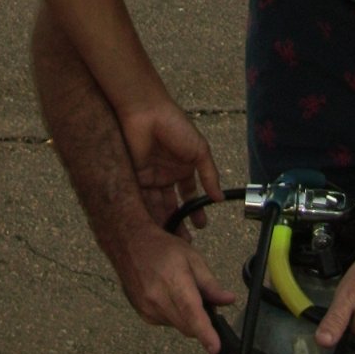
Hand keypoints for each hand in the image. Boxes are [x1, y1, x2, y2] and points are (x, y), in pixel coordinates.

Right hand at [111, 224, 236, 353]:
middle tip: (203, 299)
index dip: (205, 332)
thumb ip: (211, 284)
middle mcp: (158, 299)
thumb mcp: (193, 258)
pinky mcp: (143, 314)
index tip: (215, 348)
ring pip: (179, 326)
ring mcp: (148, 309)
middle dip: (201, 321)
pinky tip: (169, 296)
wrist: (129, 245)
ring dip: (187, 317)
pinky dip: (174, 315)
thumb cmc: (162, 249)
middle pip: (188, 326)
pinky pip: (167, 323)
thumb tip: (228, 300)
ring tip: (181, 291)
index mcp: (174, 282)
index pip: (192, 312)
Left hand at [119, 97, 222, 229]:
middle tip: (183, 241)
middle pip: (172, 204)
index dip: (194, 209)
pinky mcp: (134, 177)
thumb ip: (210, 175)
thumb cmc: (175, 125)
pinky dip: (147, 214)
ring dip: (163, 221)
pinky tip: (154, 227)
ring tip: (170, 240)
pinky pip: (142, 199)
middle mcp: (165, 174)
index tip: (200, 226)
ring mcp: (149, 176)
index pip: (189, 194)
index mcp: (183, 167)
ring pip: (157, 205)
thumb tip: (220, 197)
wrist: (146, 113)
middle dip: (177, 221)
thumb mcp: (200, 151)